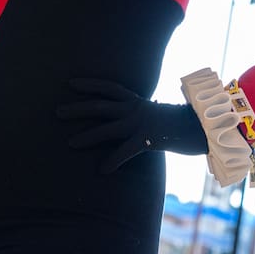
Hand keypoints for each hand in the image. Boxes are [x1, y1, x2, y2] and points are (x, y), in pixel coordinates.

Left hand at [57, 78, 207, 173]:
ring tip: (70, 144)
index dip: (89, 84)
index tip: (70, 83)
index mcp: (135, 99)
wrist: (198, 127)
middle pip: (100, 107)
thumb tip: (121, 114)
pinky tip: (102, 170)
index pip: (107, 87)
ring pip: (107, 129)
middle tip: (56, 112)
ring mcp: (139, 123)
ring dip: (87, 136)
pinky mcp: (147, 140)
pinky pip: (125, 151)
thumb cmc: (172, 121)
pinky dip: (113, 160)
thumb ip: (135, 111)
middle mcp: (134, 109)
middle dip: (77, 109)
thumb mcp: (151, 111)